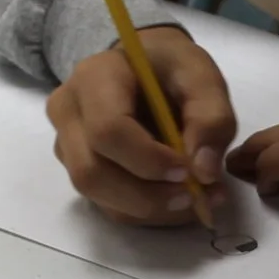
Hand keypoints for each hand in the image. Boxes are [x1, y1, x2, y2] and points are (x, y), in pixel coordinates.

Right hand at [47, 26, 235, 225]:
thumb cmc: (171, 67)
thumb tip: (203, 172)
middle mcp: (68, 112)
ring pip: (97, 195)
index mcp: (94, 78)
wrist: (145, 65)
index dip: (148, 160)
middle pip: (91, 172)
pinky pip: (106, 204)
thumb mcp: (201, 76)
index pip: (107, 130)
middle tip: (194, 196)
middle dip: (146, 196)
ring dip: (149, 209)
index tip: (187, 170)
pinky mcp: (79, 169)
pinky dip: (146, 212)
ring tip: (195, 199)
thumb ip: (211, 117)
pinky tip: (178, 200)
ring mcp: (67, 144)